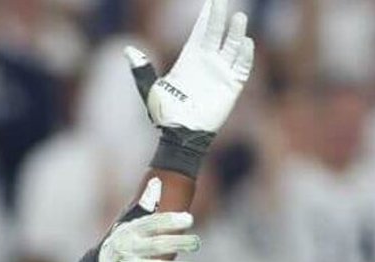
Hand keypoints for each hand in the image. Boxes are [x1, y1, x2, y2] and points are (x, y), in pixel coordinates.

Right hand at [97, 178, 198, 261]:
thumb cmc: (122, 243)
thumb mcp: (129, 223)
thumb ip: (145, 206)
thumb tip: (157, 180)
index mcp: (129, 230)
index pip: (151, 224)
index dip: (170, 221)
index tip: (189, 219)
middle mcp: (126, 248)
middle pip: (154, 245)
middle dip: (176, 243)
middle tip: (197, 243)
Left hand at [125, 0, 254, 133]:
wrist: (181, 136)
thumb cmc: (165, 114)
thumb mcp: (150, 89)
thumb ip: (142, 69)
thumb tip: (127, 50)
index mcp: (189, 59)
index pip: (200, 31)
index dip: (205, 16)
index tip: (210, 0)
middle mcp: (207, 62)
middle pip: (216, 33)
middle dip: (219, 16)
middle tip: (222, 0)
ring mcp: (220, 73)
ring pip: (231, 47)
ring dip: (236, 32)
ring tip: (239, 17)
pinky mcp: (231, 87)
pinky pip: (241, 68)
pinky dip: (245, 55)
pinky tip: (247, 42)